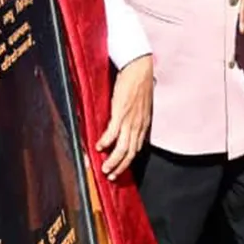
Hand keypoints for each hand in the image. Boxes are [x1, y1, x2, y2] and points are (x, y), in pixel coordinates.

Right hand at [96, 54, 152, 177]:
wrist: (139, 68)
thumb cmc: (139, 83)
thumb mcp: (142, 104)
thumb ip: (137, 115)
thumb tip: (130, 122)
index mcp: (143, 124)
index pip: (137, 148)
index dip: (128, 160)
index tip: (121, 167)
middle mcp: (138, 125)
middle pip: (130, 153)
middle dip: (120, 166)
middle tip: (111, 175)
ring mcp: (129, 120)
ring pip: (122, 148)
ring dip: (112, 160)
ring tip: (104, 168)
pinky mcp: (120, 113)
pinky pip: (112, 133)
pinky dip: (106, 142)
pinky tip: (99, 147)